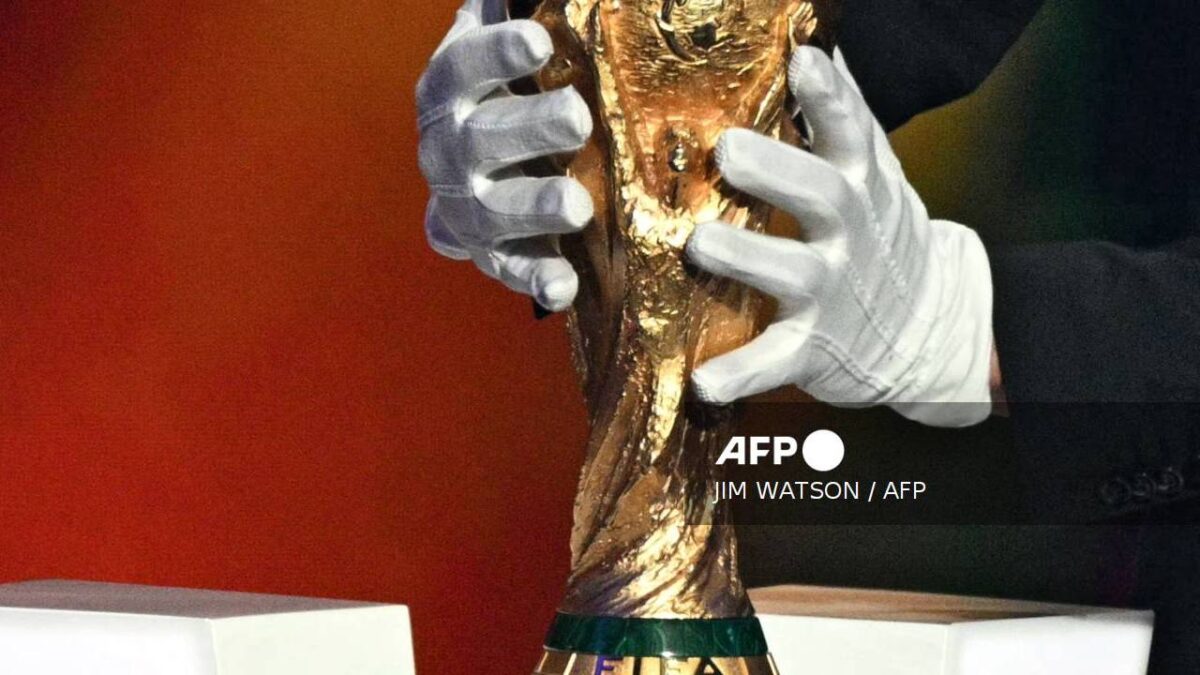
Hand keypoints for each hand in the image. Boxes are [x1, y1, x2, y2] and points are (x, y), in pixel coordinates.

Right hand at [417, 0, 592, 310]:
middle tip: (579, 118)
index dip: (495, 53)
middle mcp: (446, 150)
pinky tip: (563, 286)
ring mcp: (465, 206)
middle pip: (477, 140)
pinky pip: (509, 269)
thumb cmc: (510, 89)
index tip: (539, 41)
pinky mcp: (491, 252)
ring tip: (578, 206)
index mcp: (448, 89)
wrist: (474, 169)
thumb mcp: (506, 42)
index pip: (462, 67)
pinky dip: (534, 278)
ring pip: (489, 210)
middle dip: (527, 130)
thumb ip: (517, 8)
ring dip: (532, 208)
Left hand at [686, 47, 993, 426]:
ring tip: (700, 242)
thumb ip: (841, 117)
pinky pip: (773, 362)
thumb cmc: (878, 237)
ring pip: (790, 272)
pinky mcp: (812, 348)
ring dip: (745, 257)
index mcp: (861, 184)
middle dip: (777, 171)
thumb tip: (812, 44)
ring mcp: (830, 293)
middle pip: (820, 194)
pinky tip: (703, 382)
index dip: (828, 96)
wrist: (930, 329)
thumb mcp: (874, 173)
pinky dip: (740, 375)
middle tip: (728, 149)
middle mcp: (848, 235)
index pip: (850, 130)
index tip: (804, 61)